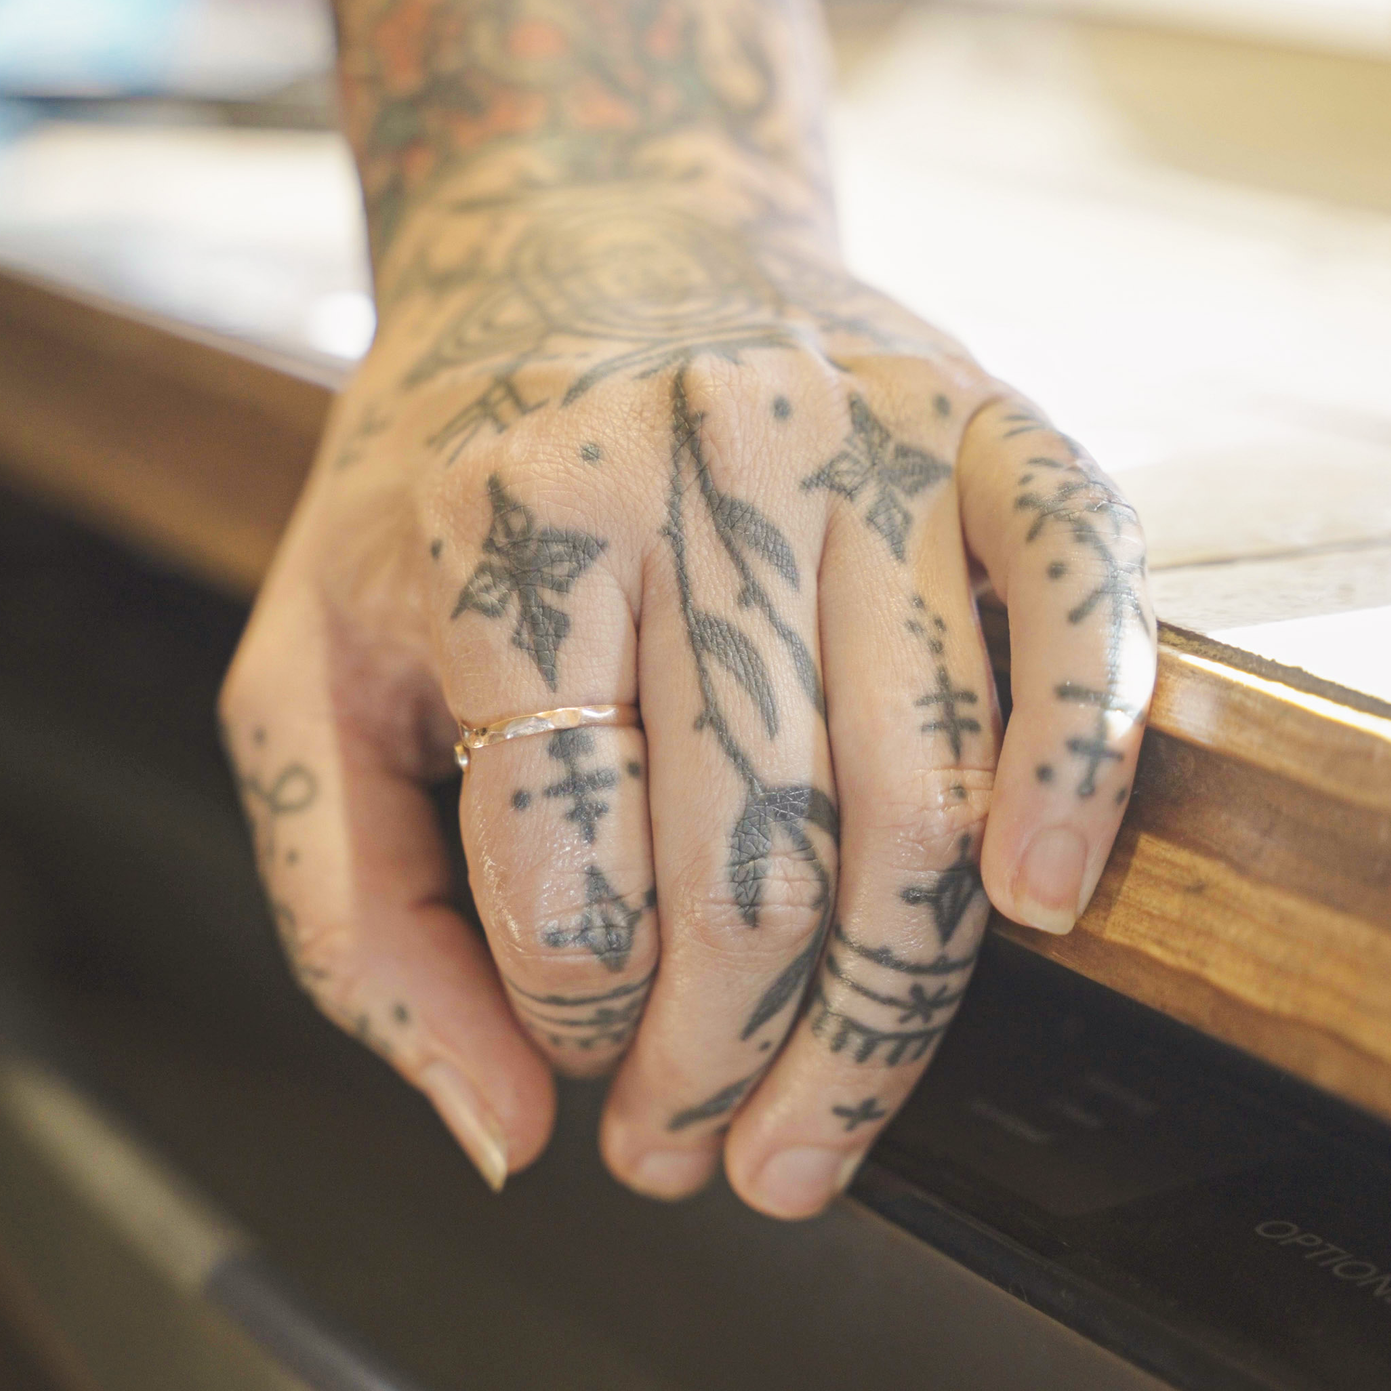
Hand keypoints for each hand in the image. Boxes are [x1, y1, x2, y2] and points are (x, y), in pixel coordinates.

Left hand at [220, 198, 1154, 1215]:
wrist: (579, 234)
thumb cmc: (438, 484)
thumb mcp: (302, 676)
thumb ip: (351, 918)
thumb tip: (498, 1132)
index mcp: (507, 524)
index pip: (567, 873)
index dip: (574, 1024)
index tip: (573, 1051)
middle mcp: (696, 467)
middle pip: (757, 875)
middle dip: (724, 1072)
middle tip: (694, 1156)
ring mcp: (865, 441)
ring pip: (923, 806)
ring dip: (880, 1025)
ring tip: (814, 1129)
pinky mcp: (988, 424)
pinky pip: (1088, 605)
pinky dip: (1084, 774)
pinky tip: (1040, 906)